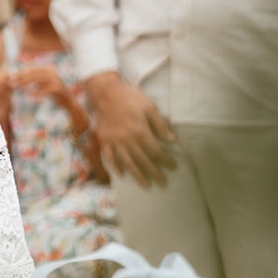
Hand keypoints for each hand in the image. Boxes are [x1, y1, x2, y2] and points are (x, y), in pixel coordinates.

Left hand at [12, 64, 70, 101]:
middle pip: (34, 73)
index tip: (11, 77)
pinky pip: (45, 89)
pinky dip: (37, 92)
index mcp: (48, 68)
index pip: (32, 68)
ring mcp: (57, 79)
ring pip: (38, 79)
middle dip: (21, 77)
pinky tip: (29, 95)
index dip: (21, 72)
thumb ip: (32, 78)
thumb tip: (16, 75)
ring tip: (17, 87)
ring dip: (26, 83)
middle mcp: (53, 71)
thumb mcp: (41, 83)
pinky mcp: (59, 87)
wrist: (68, 101)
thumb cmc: (51, 92)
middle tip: (11, 82)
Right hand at [83, 72, 176, 187]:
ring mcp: (114, 141)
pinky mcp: (104, 139)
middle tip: (163, 182)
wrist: (105, 92)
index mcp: (140, 131)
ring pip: (127, 162)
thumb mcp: (149, 107)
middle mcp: (127, 139)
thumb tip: (172, 140)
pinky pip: (109, 156)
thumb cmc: (130, 98)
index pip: (156, 151)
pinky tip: (121, 174)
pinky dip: (115, 166)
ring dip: (137, 175)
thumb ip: (160, 124)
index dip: (165, 160)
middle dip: (154, 172)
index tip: (173, 167)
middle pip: (142, 160)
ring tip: (146, 185)